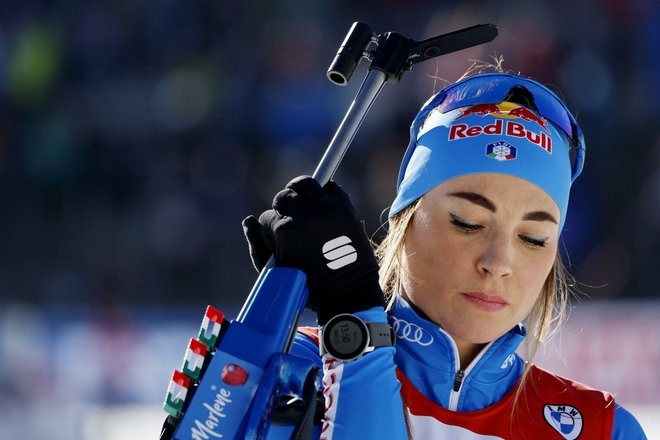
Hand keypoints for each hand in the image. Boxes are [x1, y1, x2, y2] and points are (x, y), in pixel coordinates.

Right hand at [242, 176, 384, 323]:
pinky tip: (321, 202)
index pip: (267, 217)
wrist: (347, 291)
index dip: (270, 228)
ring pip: (305, 183)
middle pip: (284, 196)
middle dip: (282, 207)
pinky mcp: (345, 208)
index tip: (278, 236)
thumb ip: (257, 244)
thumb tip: (249, 220)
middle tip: (288, 217)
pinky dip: (324, 192)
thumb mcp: (275, 270)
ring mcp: (327, 208)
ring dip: (300, 190)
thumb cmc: (307, 285)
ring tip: (301, 201)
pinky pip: (331, 187)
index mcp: (285, 230)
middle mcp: (305, 214)